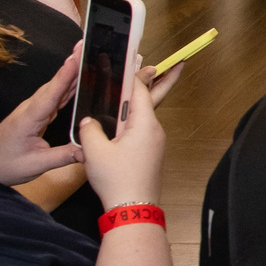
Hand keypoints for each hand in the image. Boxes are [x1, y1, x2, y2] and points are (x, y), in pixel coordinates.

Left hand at [0, 50, 84, 185]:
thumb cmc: (5, 165)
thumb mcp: (36, 165)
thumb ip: (63, 156)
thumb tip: (89, 150)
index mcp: (29, 119)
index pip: (50, 94)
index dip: (65, 75)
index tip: (76, 57)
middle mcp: (30, 109)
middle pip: (54, 84)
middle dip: (70, 65)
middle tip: (86, 47)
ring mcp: (32, 110)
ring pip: (55, 89)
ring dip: (70, 73)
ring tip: (85, 56)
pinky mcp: (36, 114)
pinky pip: (55, 97)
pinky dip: (67, 87)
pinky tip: (79, 80)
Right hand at [81, 55, 167, 211]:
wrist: (133, 209)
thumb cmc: (117, 180)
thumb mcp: (95, 151)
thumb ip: (89, 129)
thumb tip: (88, 120)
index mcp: (143, 124)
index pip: (138, 89)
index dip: (132, 73)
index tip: (130, 56)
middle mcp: (154, 129)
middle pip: (153, 98)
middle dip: (162, 80)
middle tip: (176, 62)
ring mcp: (154, 142)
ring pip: (146, 113)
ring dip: (142, 99)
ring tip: (143, 83)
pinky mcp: (150, 152)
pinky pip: (142, 128)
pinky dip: (136, 117)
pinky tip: (125, 117)